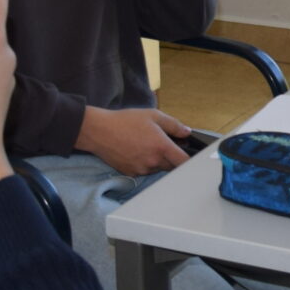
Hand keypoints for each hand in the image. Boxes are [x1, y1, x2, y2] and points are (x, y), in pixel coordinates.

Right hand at [75, 105, 191, 175]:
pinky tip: (136, 152)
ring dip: (157, 161)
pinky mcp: (131, 174)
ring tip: (145, 145)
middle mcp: (153, 161)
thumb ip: (174, 125)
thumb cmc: (125, 121)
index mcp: (162, 147)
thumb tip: (187, 132)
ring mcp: (142, 169)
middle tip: (162, 144)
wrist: (100, 131)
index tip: (190, 157)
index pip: (184, 162)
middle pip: (172, 166)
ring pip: (157, 168)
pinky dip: (144, 164)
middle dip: (171, 157)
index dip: (190, 160)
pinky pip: (144, 171)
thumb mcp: (153, 116)